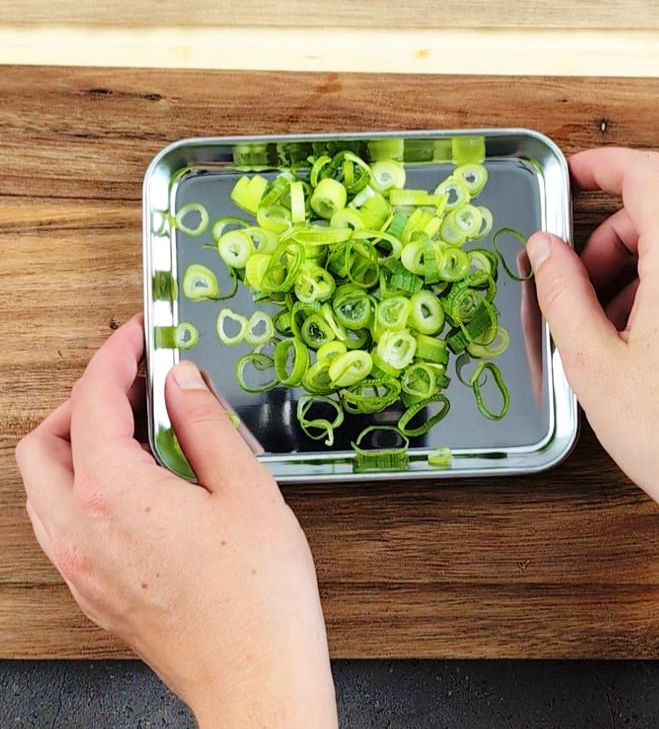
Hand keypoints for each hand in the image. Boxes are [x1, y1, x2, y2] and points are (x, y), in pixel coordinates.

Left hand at [15, 319, 336, 728]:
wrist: (255, 683)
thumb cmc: (256, 599)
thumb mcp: (244, 486)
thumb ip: (204, 422)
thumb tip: (181, 381)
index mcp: (112, 495)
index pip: (92, 400)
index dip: (115, 354)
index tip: (139, 334)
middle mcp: (81, 534)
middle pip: (44, 444)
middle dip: (82, 401)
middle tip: (132, 381)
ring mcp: (83, 570)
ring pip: (43, 491)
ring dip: (76, 448)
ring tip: (136, 431)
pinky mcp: (96, 597)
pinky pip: (61, 529)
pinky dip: (83, 492)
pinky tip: (138, 487)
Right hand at [527, 148, 658, 629]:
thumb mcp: (593, 364)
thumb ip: (561, 292)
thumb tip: (543, 249)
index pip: (646, 174)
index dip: (603, 165)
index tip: (573, 176)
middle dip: (618, 228)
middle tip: (581, 275)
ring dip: (648, 258)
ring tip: (613, 322)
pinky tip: (653, 342)